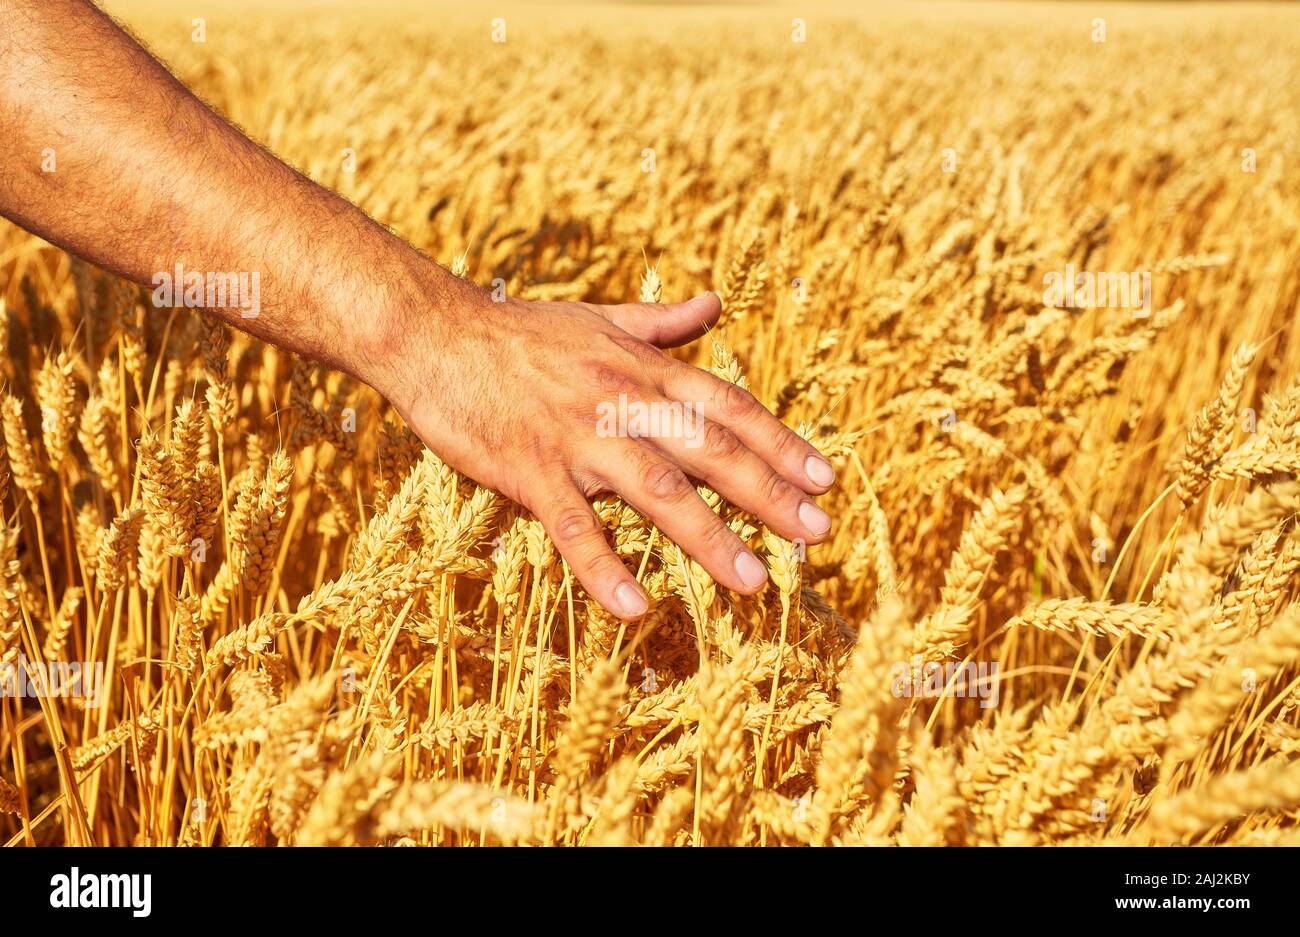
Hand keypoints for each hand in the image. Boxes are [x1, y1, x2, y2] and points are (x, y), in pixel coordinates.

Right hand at [379, 283, 834, 619]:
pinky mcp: (530, 471)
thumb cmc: (520, 333)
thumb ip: (662, 322)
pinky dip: (604, 568)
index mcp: (642, 368)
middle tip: (818, 533)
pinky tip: (635, 608)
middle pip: (709, 449)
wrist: (435, 334)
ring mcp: (576, 438)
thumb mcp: (600, 318)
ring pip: (655, 490)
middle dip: (768, 493)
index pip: (727, 406)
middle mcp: (621, 400)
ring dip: (708, 537)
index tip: (824, 477)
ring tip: (753, 581)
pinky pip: (574, 527)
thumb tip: (716, 303)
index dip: (780, 442)